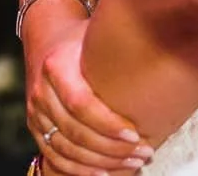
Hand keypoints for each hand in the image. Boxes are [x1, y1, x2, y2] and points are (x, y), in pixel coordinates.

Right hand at [26, 20, 152, 173]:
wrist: (47, 40)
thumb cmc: (83, 41)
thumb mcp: (96, 35)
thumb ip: (117, 49)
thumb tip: (161, 52)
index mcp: (56, 66)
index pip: (80, 104)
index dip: (109, 125)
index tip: (137, 135)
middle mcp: (41, 91)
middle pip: (75, 131)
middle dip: (112, 149)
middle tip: (144, 153)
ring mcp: (35, 111)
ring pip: (66, 148)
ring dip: (101, 163)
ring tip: (133, 163)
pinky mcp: (35, 126)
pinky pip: (54, 156)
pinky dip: (79, 170)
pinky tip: (105, 174)